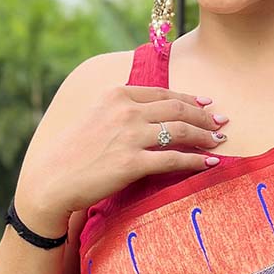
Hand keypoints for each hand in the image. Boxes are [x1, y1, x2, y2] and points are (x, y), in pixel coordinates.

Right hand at [14, 65, 229, 235]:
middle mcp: (125, 111)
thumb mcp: (96, 117)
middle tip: (221, 123)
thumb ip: (123, 109)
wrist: (53, 179)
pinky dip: (196, 160)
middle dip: (204, 116)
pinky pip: (174, 160)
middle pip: (177, 109)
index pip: (164, 94)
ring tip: (218, 142)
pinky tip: (209, 163)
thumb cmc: (74, 152)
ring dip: (204, 136)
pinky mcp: (132, 163)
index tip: (207, 104)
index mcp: (117, 95)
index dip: (190, 99)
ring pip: (180, 131)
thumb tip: (152, 112)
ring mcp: (130, 137)